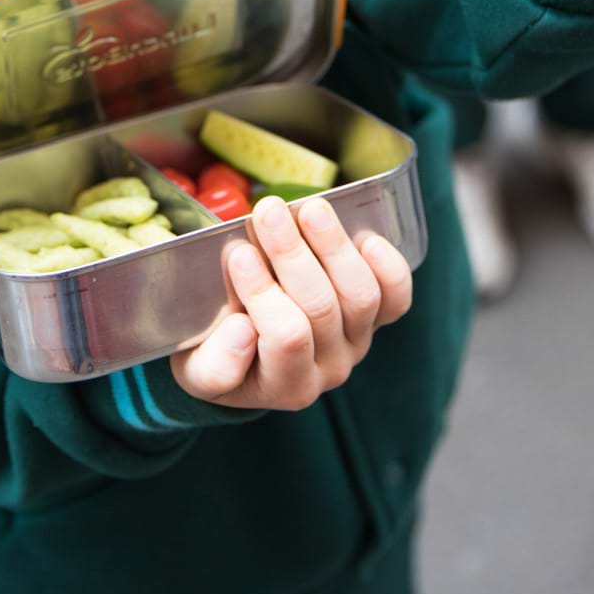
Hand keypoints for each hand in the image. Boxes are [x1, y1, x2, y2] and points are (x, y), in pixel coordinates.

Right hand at [170, 195, 412, 409]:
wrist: (244, 356)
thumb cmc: (216, 355)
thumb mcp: (197, 371)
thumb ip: (215, 366)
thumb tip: (242, 330)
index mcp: (284, 385)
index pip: (285, 337)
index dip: (264, 293)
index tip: (238, 253)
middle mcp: (329, 368)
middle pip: (322, 307)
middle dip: (293, 253)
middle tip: (268, 210)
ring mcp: (357, 342)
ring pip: (360, 295)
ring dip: (334, 246)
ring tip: (308, 208)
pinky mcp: (376, 318)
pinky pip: (396, 296)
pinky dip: (386, 265)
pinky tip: (363, 236)